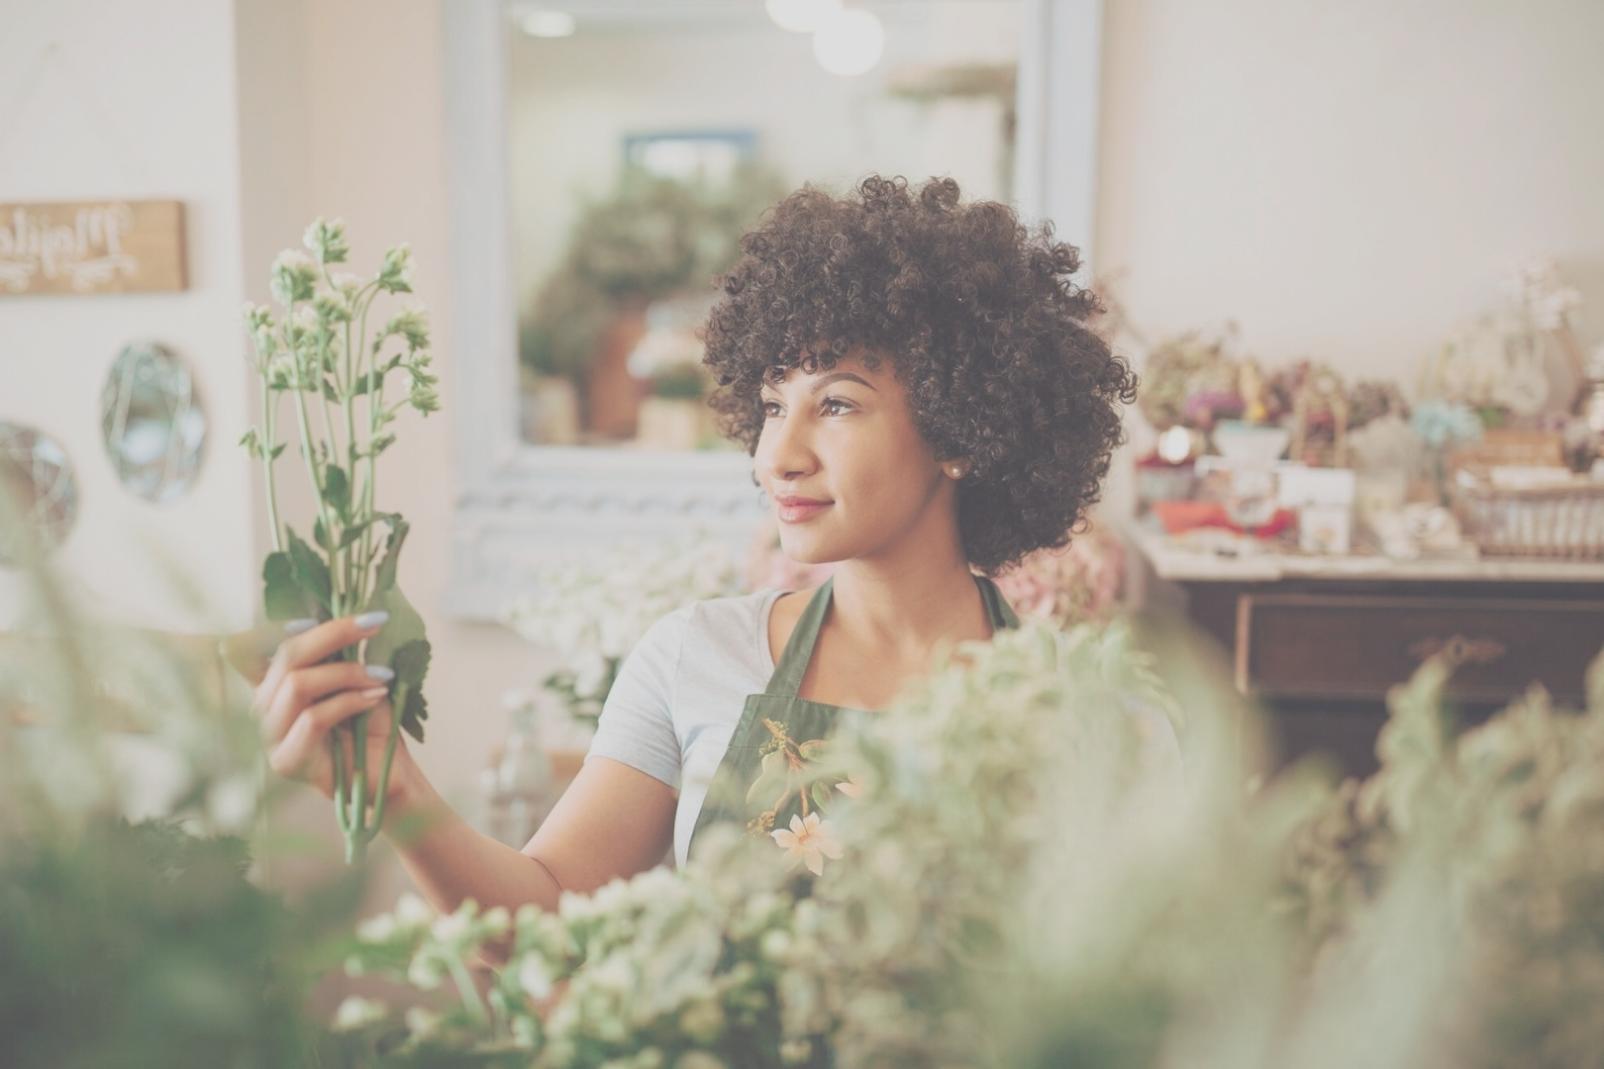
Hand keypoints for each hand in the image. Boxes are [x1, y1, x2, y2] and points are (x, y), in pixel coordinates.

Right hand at [250, 613, 408, 802]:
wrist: (390, 773)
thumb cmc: (371, 724)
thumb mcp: (354, 678)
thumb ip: (337, 652)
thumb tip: (343, 611)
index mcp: (273, 685)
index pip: (253, 645)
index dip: (281, 624)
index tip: (320, 613)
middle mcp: (263, 709)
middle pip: (285, 657)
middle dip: (332, 634)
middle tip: (372, 624)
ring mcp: (271, 737)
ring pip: (297, 685)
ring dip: (346, 673)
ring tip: (380, 676)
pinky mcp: (287, 761)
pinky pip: (313, 718)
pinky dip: (349, 701)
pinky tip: (374, 697)